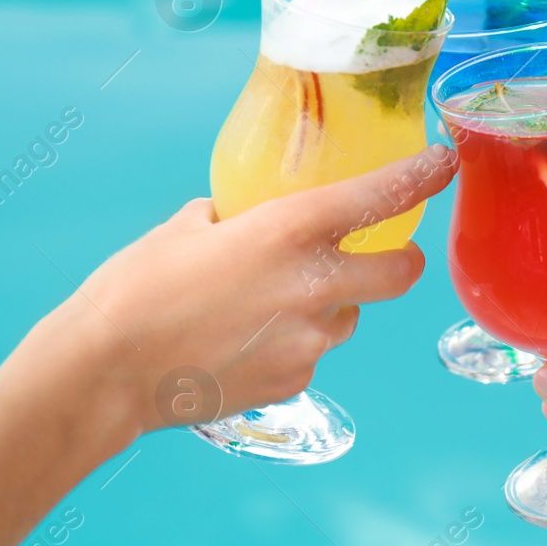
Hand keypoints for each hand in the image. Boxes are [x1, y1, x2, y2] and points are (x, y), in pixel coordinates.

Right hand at [33, 145, 456, 448]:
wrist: (105, 372)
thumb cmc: (135, 288)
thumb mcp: (186, 228)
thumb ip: (234, 219)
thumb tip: (242, 220)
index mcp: (289, 230)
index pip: (380, 196)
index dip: (421, 176)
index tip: (441, 163)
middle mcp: (314, 285)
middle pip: (401, 273)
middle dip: (402, 261)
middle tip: (383, 255)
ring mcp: (310, 341)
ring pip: (346, 317)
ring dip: (326, 307)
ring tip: (262, 308)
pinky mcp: (295, 382)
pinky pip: (311, 354)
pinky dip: (290, 344)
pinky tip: (241, 343)